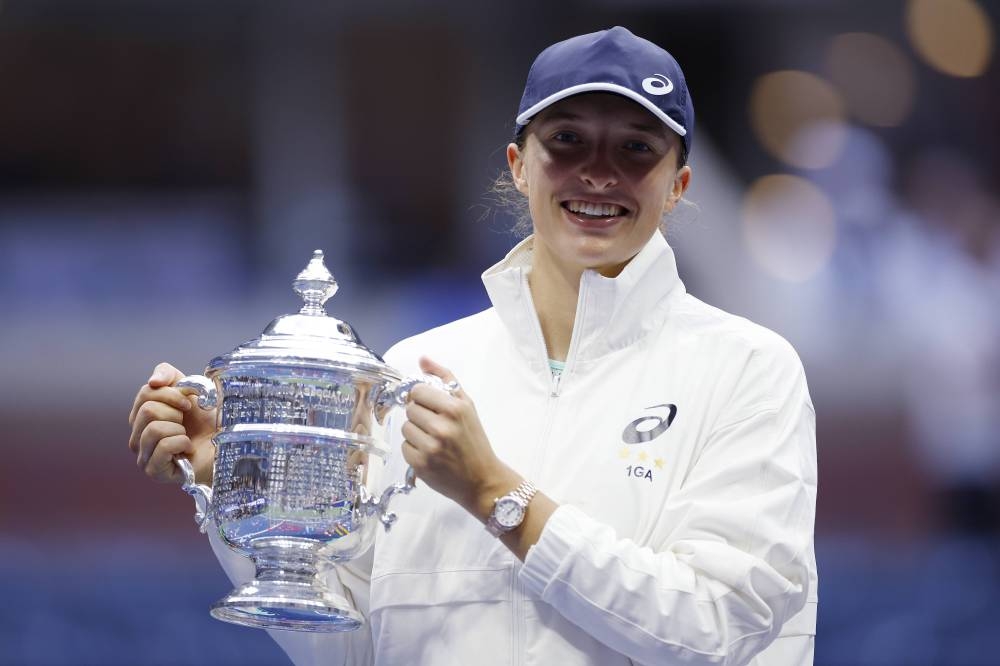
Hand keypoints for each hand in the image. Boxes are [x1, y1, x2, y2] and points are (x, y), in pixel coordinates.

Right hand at [128, 362, 216, 484]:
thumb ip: (169, 375)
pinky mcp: (153, 471)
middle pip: (147, 410)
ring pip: (153, 429)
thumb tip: (153, 381)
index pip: (146, 393)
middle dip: (176, 413)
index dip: (173, 393)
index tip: (189, 403)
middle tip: (187, 424)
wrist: (227, 446)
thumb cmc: (207, 421)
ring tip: (187, 437)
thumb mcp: (189, 390)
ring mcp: (143, 456)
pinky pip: (164, 446)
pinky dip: (182, 443)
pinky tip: (188, 449)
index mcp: (141, 416)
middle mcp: (137, 437)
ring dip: (179, 429)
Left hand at [401, 357, 520, 520]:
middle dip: (420, 416)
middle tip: (435, 426)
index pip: (417, 391)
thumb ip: (445, 379)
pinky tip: (429, 453)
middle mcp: (442, 427)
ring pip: (405, 428)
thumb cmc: (474, 440)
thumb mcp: (467, 405)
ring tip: (433, 440)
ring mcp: (430, 448)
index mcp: (454, 409)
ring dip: (416, 432)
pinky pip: (404, 447)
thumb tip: (422, 359)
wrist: (482, 479)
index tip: (430, 406)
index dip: (421, 397)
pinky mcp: (421, 465)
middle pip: (409, 409)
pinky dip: (414, 450)